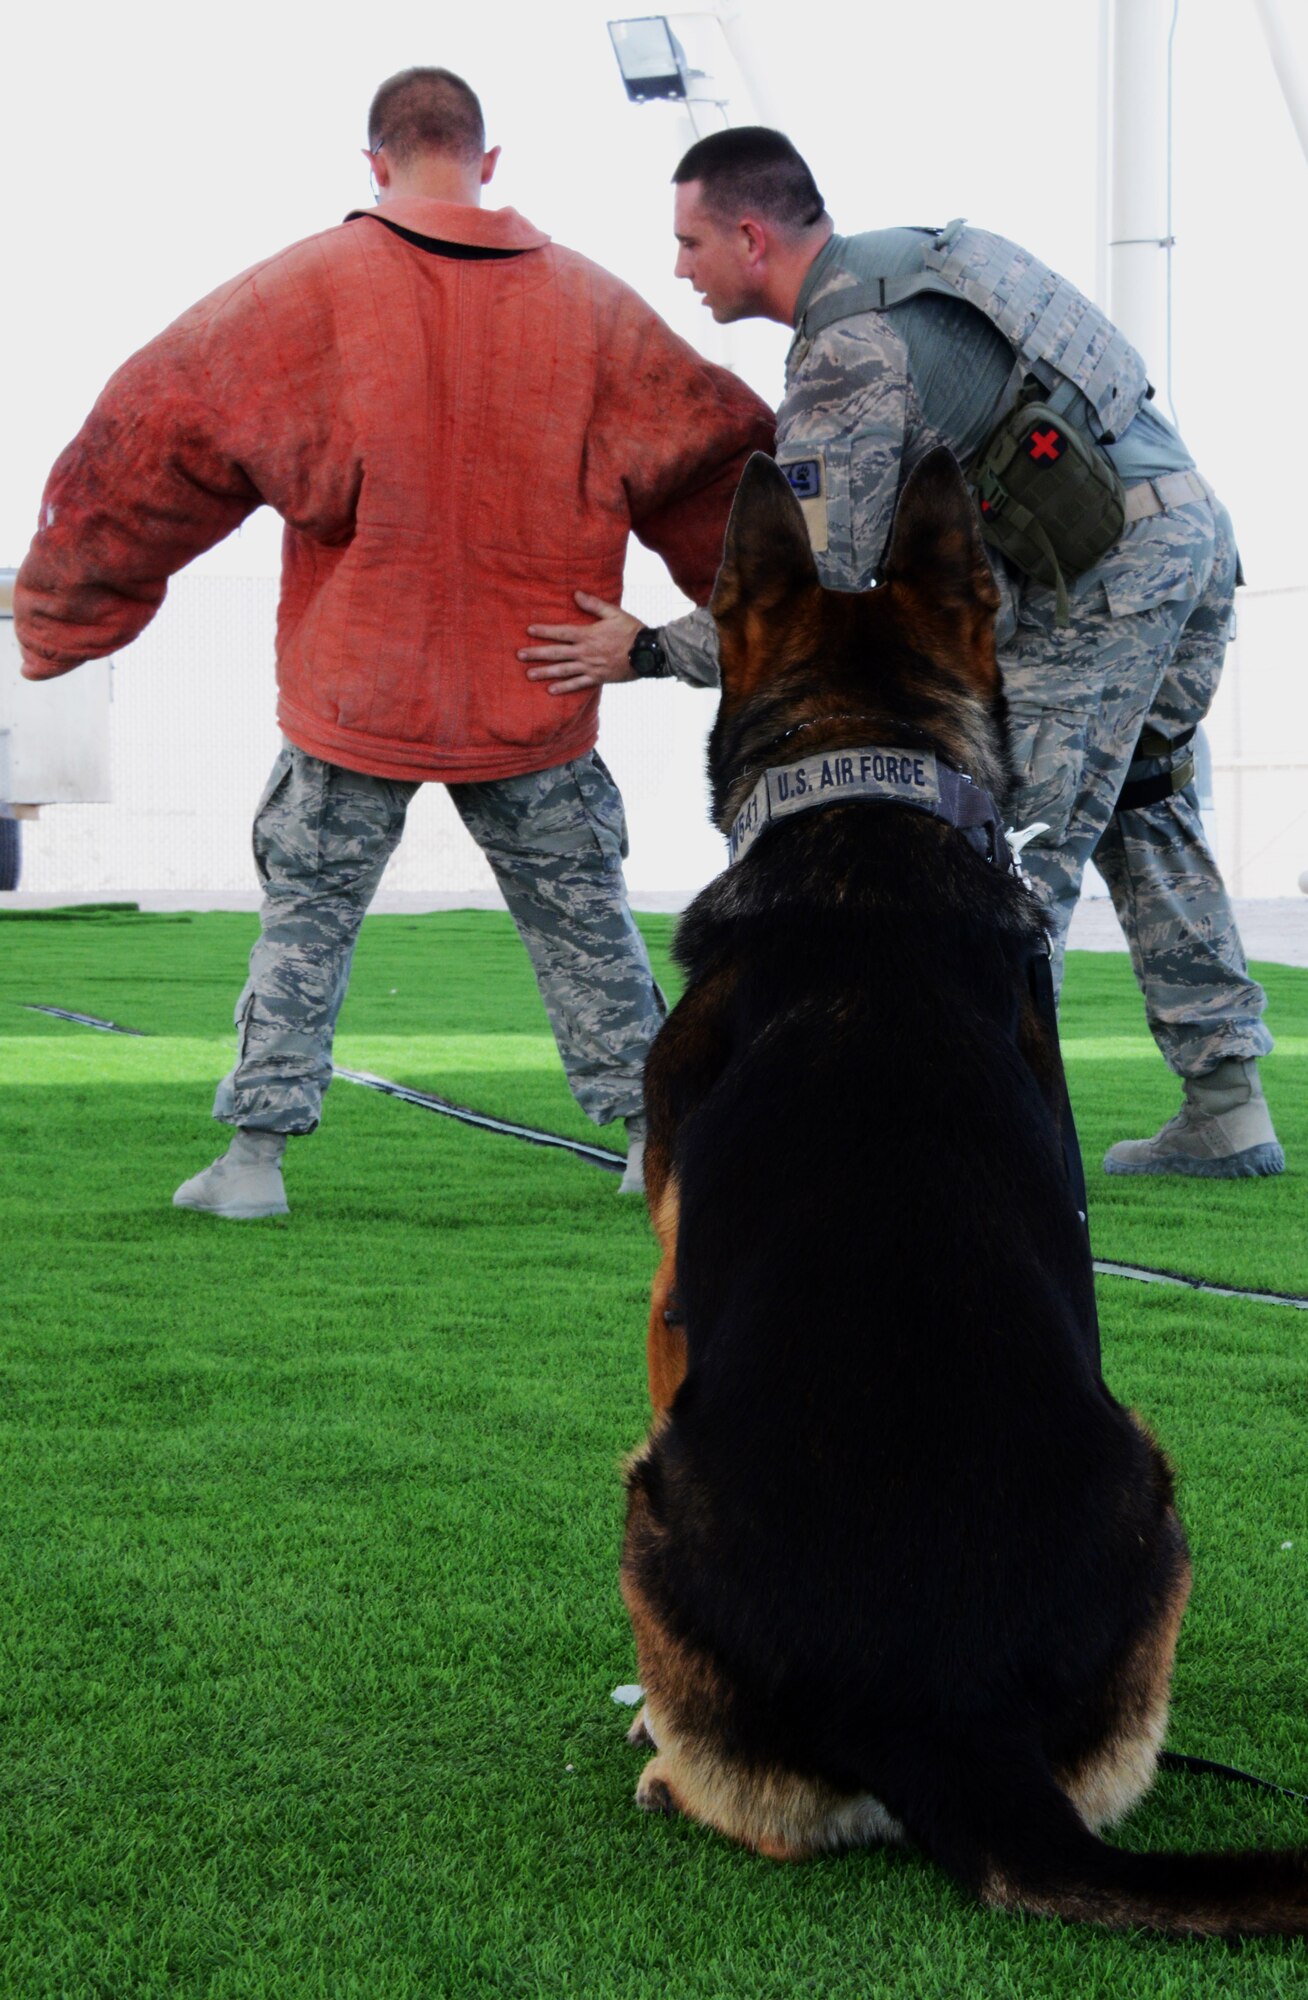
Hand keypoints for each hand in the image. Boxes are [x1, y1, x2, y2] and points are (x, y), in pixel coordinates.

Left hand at [519, 591, 643, 693]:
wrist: (647, 653)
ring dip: (545, 672)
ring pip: (563, 670)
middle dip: (537, 653)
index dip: (544, 631)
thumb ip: (594, 604)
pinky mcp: (597, 678)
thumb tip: (576, 594)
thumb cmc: (631, 631)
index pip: (561, 632)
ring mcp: (590, 667)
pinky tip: (550, 690)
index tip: (529, 631)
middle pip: (556, 653)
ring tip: (529, 674)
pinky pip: (577, 684)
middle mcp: (585, 652)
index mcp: (588, 634)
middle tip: (520, 656)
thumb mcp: (614, 613)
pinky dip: (563, 688)